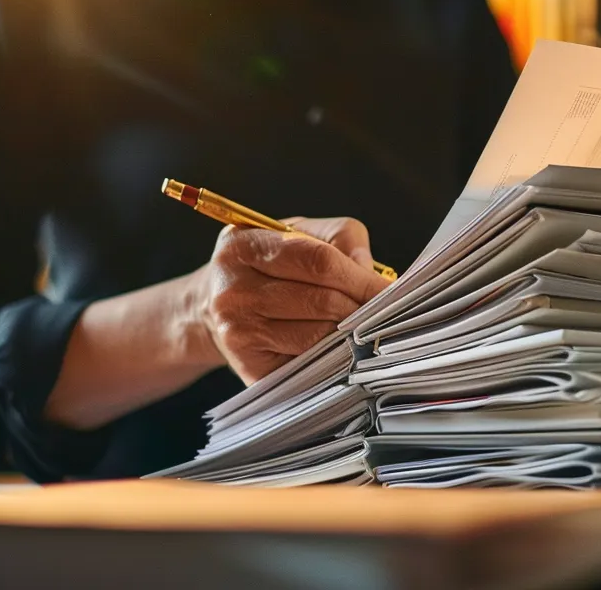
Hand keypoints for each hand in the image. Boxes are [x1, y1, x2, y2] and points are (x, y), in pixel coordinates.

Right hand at [192, 217, 392, 383]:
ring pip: (317, 336)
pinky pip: (307, 362)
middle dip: (359, 307)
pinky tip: (333, 346)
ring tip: (354, 325)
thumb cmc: (267, 265)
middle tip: (381, 311)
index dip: (360, 278)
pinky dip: (329, 356)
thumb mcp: (296, 233)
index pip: (317, 261)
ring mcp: (238, 332)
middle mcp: (233, 290)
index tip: (388, 290)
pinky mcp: (248, 367)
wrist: (212, 306)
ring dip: (345, 333)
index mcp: (243, 246)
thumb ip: (339, 238)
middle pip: (321, 301)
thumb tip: (370, 274)